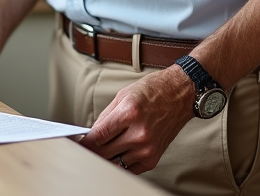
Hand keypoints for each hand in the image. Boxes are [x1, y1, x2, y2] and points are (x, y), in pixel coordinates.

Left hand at [79, 65, 193, 173]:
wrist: (180, 95)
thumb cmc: (154, 91)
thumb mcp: (123, 96)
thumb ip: (105, 117)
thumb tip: (92, 133)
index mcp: (129, 113)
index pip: (98, 136)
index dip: (85, 142)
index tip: (79, 144)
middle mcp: (139, 133)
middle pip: (104, 152)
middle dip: (92, 150)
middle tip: (87, 148)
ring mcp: (147, 148)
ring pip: (116, 162)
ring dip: (106, 157)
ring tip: (101, 150)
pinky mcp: (154, 158)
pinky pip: (130, 168)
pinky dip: (120, 163)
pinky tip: (117, 154)